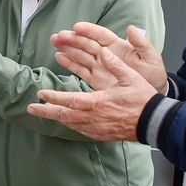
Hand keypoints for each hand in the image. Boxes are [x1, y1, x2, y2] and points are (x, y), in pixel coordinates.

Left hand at [27, 45, 156, 140]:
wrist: (154, 122)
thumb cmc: (143, 99)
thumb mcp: (130, 77)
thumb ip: (115, 64)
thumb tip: (103, 50)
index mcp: (98, 102)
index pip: (70, 100)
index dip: (54, 97)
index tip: (40, 94)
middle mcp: (94, 117)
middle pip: (65, 115)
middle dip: (46, 111)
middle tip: (31, 108)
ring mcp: (97, 128)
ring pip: (70, 124)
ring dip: (55, 118)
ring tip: (42, 113)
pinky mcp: (101, 135)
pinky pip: (80, 130)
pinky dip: (69, 124)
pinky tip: (64, 121)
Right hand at [49, 22, 166, 91]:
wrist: (151, 96)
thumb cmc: (153, 74)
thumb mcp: (151, 58)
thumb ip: (142, 44)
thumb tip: (131, 28)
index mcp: (119, 46)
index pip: (101, 35)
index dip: (89, 30)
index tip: (76, 26)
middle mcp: (107, 54)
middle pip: (86, 44)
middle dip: (72, 39)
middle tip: (58, 36)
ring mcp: (100, 66)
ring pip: (81, 54)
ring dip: (67, 48)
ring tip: (54, 43)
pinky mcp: (97, 79)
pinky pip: (81, 69)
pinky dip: (69, 63)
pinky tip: (59, 57)